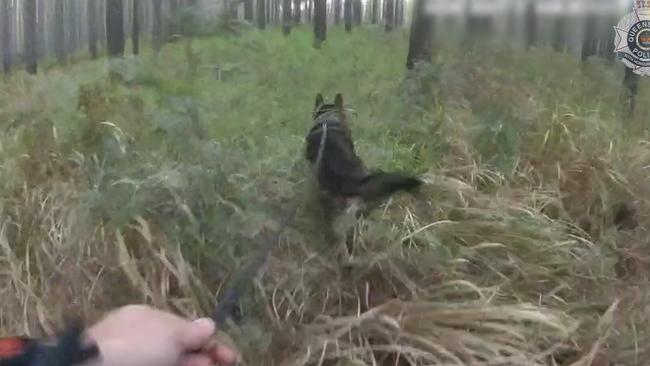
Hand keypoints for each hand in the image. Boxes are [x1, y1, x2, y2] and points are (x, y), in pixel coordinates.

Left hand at [84, 305, 237, 365]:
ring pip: (171, 361)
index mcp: (145, 318)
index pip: (183, 328)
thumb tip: (210, 324)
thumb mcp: (170, 335)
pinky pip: (159, 364)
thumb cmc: (136, 347)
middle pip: (179, 348)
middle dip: (204, 356)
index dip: (208, 341)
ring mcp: (134, 358)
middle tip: (226, 362)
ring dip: (194, 364)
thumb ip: (192, 331)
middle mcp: (139, 337)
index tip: (229, 356)